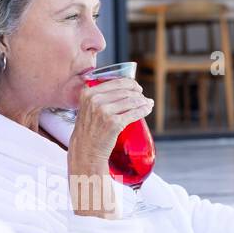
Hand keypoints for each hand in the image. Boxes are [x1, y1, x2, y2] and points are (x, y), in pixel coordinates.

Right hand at [66, 78, 152, 218]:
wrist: (85, 150)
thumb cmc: (89, 129)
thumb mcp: (87, 108)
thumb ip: (99, 96)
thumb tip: (124, 87)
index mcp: (88, 93)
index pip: (116, 82)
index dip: (131, 84)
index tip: (137, 88)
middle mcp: (95, 100)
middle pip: (125, 91)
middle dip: (138, 94)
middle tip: (144, 98)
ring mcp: (104, 112)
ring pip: (131, 101)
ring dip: (143, 101)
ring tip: (148, 103)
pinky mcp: (114, 123)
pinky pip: (134, 113)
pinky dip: (144, 110)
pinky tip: (148, 109)